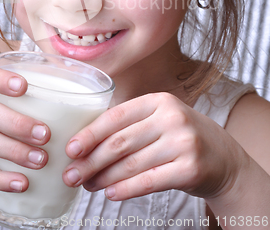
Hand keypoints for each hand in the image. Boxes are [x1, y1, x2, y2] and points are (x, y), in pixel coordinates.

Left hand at [63, 92, 244, 200]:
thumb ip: (130, 125)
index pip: (116, 115)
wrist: (223, 158)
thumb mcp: (160, 119)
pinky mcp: (190, 168)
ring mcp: (183, 142)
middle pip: (120, 142)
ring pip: (131, 164)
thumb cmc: (180, 137)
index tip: (70, 149)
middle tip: (71, 174)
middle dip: (91, 160)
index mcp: (158, 100)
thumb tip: (86, 145)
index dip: (90, 133)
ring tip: (87, 185)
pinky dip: (126, 189)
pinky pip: (149, 181)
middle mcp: (171, 117)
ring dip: (104, 178)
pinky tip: (111, 193)